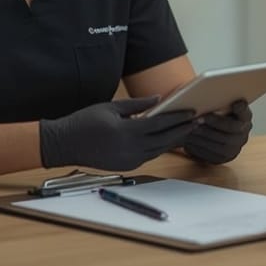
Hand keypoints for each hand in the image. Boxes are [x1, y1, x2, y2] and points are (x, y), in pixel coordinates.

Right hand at [39, 96, 195, 170]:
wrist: (64, 145)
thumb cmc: (85, 121)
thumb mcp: (110, 107)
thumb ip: (136, 105)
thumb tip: (159, 99)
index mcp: (126, 131)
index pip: (159, 124)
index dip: (177, 118)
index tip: (192, 112)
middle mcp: (130, 149)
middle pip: (164, 140)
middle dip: (183, 130)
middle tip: (200, 121)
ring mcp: (129, 160)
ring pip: (159, 150)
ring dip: (175, 140)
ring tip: (189, 130)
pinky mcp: (127, 166)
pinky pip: (149, 156)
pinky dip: (161, 147)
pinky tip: (170, 140)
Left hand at [181, 100, 251, 163]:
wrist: (213, 135)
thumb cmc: (214, 115)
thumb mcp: (220, 106)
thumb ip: (220, 101)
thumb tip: (212, 91)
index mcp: (245, 118)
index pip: (246, 112)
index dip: (242, 109)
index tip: (235, 103)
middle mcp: (243, 134)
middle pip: (231, 128)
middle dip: (214, 122)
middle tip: (199, 117)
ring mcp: (235, 148)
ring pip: (221, 142)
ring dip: (205, 134)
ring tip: (191, 127)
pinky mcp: (224, 158)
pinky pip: (213, 154)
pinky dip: (201, 146)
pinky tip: (190, 140)